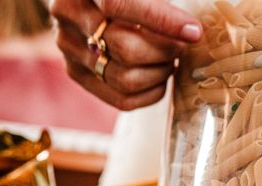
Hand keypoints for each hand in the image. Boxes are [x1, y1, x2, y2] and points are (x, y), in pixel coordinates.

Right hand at [50, 0, 201, 110]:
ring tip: (170, 59)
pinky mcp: (76, 72)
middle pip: (125, 49)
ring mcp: (69, 47)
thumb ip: (157, 0)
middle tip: (182, 46)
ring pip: (124, 79)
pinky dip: (151, 93)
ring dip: (159, 74)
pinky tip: (160, 78)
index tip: (194, 32)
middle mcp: (67, 15)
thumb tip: (192, 29)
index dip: (162, 20)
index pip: (118, 3)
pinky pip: (121, 99)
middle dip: (164, 51)